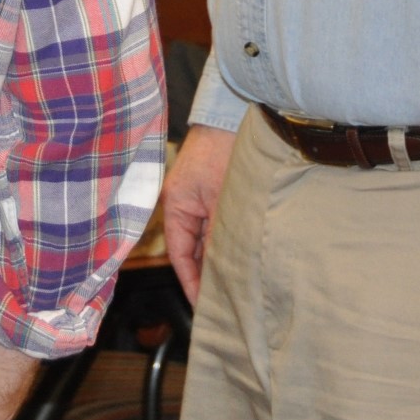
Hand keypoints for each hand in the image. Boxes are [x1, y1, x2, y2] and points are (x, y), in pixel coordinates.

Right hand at [160, 123, 235, 301]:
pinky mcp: (217, 190)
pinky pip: (218, 224)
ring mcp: (201, 197)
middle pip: (193, 249)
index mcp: (176, 206)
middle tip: (225, 302)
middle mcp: (184, 204)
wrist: (235, 112)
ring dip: (220, 257)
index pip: (180, 255)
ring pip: (208, 237)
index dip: (191, 283)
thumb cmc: (224, 149)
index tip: (204, 306)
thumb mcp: (222, 199)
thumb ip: (221, 234)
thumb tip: (225, 270)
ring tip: (237, 284)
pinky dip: (228, 239)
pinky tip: (243, 253)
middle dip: (207, 274)